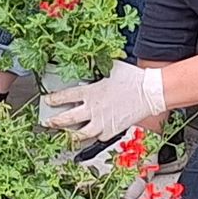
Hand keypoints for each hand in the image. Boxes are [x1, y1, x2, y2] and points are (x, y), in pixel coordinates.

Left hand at [45, 61, 166, 140]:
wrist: (150, 92)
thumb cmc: (133, 78)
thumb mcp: (110, 67)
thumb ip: (97, 67)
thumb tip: (90, 60)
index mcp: (90, 92)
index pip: (64, 97)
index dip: (53, 99)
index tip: (47, 101)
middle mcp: (93, 109)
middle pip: (67, 118)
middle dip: (55, 121)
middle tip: (48, 122)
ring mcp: (102, 122)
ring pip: (81, 133)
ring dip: (71, 134)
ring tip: (65, 136)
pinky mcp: (113, 130)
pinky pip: (99, 137)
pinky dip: (93, 137)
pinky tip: (90, 136)